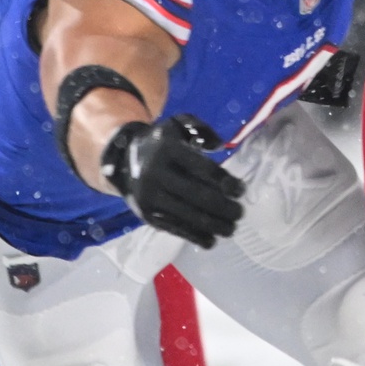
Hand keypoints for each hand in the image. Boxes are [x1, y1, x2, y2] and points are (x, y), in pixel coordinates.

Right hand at [102, 115, 246, 246]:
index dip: (225, 181)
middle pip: (198, 196)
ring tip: (231, 228)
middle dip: (224, 207)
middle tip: (240, 212)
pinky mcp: (147, 215)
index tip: (241, 190)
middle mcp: (157, 174)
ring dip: (214, 225)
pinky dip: (195, 237)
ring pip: (188, 216)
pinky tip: (211, 241)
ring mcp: (150, 197)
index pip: (202, 168)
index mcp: (168, 150)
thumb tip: (220, 146)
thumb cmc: (161, 143)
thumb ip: (201, 129)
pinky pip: (174, 228)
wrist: (123, 161)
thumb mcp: (178, 124)